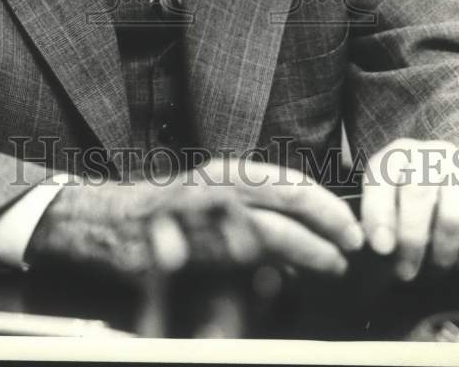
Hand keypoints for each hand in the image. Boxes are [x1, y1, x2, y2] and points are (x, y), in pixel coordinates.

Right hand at [25, 158, 364, 277]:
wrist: (106, 220)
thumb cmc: (173, 214)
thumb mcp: (219, 206)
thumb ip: (259, 222)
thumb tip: (309, 249)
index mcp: (224, 174)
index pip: (283, 181)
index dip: (321, 203)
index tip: (351, 227)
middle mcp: (207, 187)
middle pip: (274, 199)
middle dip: (318, 224)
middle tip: (350, 248)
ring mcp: (183, 215)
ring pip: (249, 231)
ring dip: (294, 250)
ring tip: (325, 266)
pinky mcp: (163, 246)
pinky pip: (207, 265)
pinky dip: (236, 275)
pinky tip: (264, 284)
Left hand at [361, 138, 458, 279]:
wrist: (457, 190)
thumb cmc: (413, 205)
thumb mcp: (390, 202)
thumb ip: (379, 219)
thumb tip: (378, 246)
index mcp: (400, 155)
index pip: (382, 176)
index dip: (379, 212)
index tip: (380, 248)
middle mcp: (434, 154)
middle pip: (417, 192)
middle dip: (410, 239)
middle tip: (405, 272)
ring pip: (453, 216)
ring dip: (442, 251)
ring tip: (436, 267)